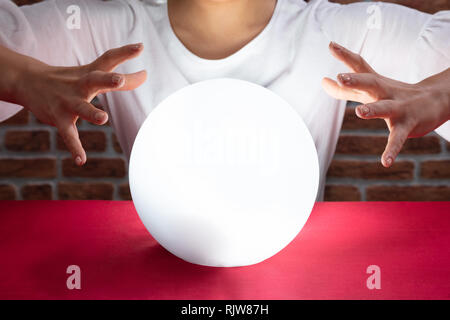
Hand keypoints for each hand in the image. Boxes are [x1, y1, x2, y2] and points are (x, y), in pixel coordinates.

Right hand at [15, 43, 146, 165]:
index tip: (140, 47)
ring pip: (81, 107)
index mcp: (90, 73)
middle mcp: (80, 85)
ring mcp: (68, 102)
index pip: (109, 59)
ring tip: (103, 119)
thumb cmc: (70, 79)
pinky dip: (75, 148)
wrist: (28, 82)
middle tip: (119, 81)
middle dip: (107, 81)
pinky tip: (81, 161)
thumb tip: (146, 75)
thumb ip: (120, 77)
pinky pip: (69, 135)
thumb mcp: (92, 74)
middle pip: (95, 80)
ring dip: (91, 113)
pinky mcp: (59, 119)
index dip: (125, 53)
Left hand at [322, 41, 449, 166]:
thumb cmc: (394, 95)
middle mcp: (385, 92)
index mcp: (376, 83)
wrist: (436, 101)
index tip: (330, 45)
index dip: (345, 56)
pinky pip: (397, 139)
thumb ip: (345, 88)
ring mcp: (398, 108)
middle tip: (340, 77)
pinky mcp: (407, 125)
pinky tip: (385, 162)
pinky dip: (391, 150)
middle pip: (371, 83)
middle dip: (356, 80)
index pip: (359, 66)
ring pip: (385, 108)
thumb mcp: (370, 90)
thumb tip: (323, 81)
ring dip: (373, 109)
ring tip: (359, 112)